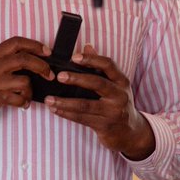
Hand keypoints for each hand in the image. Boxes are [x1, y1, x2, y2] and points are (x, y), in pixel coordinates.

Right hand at [0, 37, 51, 138]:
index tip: (47, 52)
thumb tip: (22, 60)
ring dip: (30, 90)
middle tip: (49, 74)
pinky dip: (23, 102)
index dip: (34, 45)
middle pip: (23, 59)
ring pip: (23, 80)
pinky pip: (16, 98)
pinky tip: (21, 104)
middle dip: (41, 66)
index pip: (15, 42)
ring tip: (27, 96)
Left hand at [44, 44, 155, 160]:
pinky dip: (67, 114)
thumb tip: (87, 47)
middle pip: (97, 83)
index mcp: (122, 81)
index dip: (91, 59)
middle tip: (59, 76)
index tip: (74, 57)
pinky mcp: (105, 126)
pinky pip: (82, 118)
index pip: (108, 65)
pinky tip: (55, 109)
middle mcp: (119, 95)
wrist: (130, 132)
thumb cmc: (118, 104)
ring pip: (85, 105)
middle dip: (76, 79)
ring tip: (49, 99)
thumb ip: (101, 67)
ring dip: (65, 102)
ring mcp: (113, 112)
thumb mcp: (115, 85)